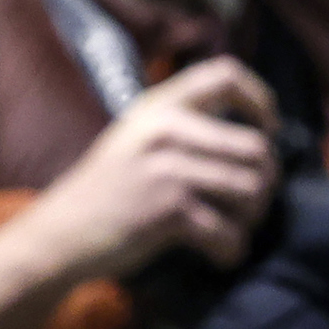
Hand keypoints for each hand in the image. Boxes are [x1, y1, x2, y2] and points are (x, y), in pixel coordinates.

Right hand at [5, 56, 282, 287]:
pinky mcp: (169, 211)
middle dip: (266, 180)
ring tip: (234, 227)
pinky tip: (222, 254)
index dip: (260, 99)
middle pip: (257, 147)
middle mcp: (165, 130)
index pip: (226, 75)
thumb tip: (259, 132)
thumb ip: (187, 124)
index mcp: (159, 107)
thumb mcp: (138, 137)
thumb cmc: (108, 189)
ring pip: (252, 189)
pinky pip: (229, 231)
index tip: (268, 127)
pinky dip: (232, 249)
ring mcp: (168, 170)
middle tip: (250, 201)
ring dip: (252, 217)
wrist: (59, 234)